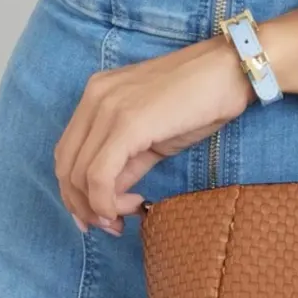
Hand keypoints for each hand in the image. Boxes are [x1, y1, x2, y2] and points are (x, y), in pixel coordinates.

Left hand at [55, 33, 254, 232]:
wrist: (231, 70)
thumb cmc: (201, 100)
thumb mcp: (153, 134)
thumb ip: (126, 162)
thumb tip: (110, 196)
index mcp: (96, 95)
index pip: (67, 153)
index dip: (74, 192)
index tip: (97, 217)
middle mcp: (94, 98)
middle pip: (65, 166)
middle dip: (82, 206)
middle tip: (110, 226)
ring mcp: (107, 108)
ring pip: (79, 174)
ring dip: (98, 207)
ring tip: (127, 215)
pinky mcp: (127, 123)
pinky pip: (100, 175)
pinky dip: (108, 201)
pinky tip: (136, 203)